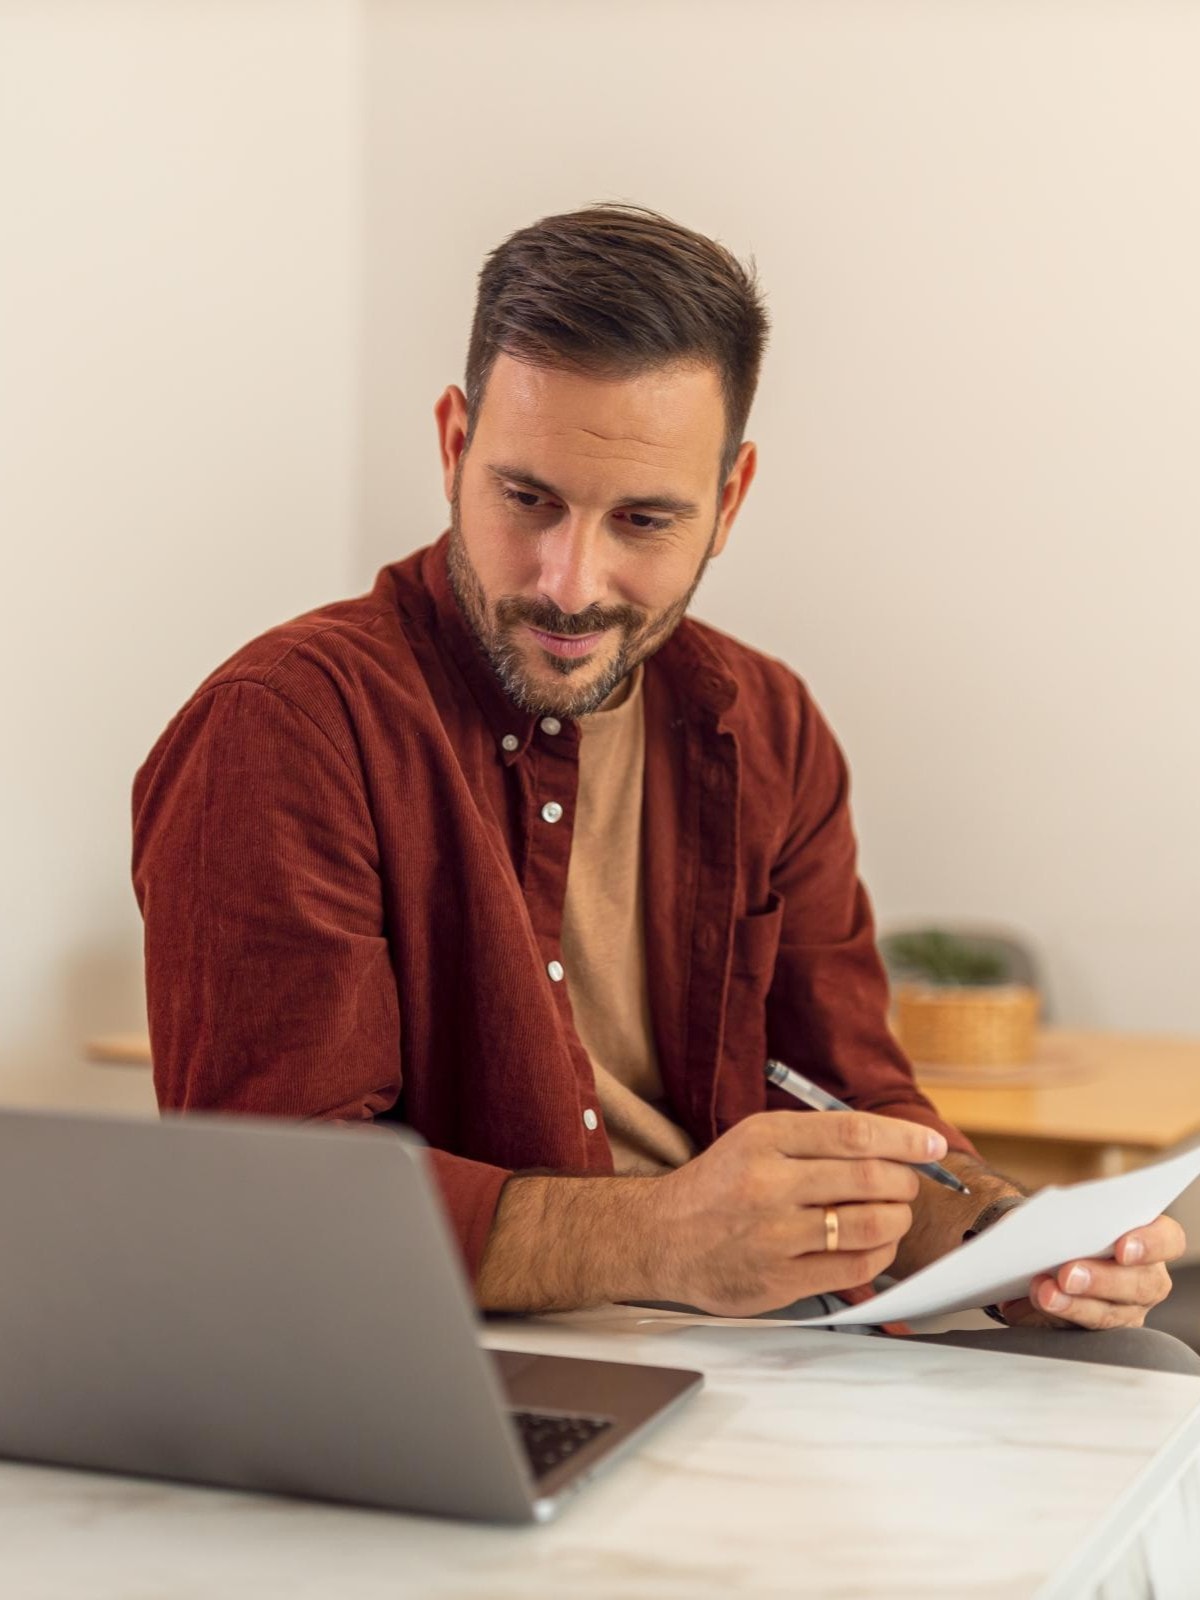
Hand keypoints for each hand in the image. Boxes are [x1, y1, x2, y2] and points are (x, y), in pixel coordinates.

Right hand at [651, 1109, 938, 1316]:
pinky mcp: (779, 1280)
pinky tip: (878, 1244)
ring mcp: (774, 1235)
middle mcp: (768, 1184)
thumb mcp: (755, 1141)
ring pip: (868, 1224)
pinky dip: (880, 1254)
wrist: (661, 1237)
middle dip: (904, 1181)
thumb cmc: (719, 1185)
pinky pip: (854, 1267)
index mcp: (764, 1140)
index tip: (931, 1145)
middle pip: (868, 1177)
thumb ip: (815, 1140)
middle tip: (907, 1184)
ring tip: (893, 1213)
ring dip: (897, 1218)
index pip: (852, 1133)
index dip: (902, 1139)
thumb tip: (893, 1145)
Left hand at [996, 1214, 1186, 1330]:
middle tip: (1067, 1274)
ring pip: (1109, 1315)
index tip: (1122, 1247)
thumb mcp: (1063, 1211)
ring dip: (1072, 1305)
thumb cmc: (1062, 1223)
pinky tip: (1023, 1309)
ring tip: (1042, 1293)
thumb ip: (1063, 1217)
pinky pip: (1077, 1334)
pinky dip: (1047, 1320)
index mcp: (1149, 1239)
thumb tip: (1033, 1228)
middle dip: (1101, 1280)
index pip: (1168, 1239)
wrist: (1039, 1243)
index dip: (1150, 1244)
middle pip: (1140, 1285)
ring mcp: (1126, 1310)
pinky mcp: (1096, 1333)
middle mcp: (1146, 1279)